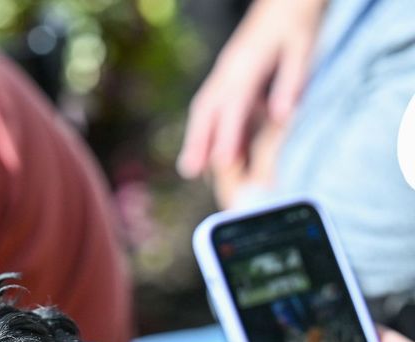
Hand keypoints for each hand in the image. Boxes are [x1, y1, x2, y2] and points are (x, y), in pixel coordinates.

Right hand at [177, 0, 324, 179]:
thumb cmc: (299, 16)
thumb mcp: (304, 45)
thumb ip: (291, 79)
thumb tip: (282, 116)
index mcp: (248, 62)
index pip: (233, 105)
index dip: (227, 135)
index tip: (222, 163)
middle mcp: (229, 67)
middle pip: (206, 110)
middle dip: (197, 141)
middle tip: (189, 172)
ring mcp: (225, 68)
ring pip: (203, 108)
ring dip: (195, 137)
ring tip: (189, 167)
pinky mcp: (227, 70)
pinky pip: (209, 102)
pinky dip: (203, 126)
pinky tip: (205, 144)